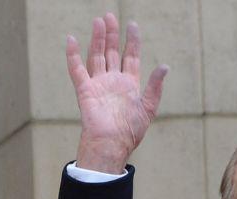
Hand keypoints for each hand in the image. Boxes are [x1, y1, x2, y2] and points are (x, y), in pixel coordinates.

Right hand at [67, 12, 168, 173]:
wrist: (111, 144)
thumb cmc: (130, 131)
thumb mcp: (149, 107)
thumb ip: (154, 86)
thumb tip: (164, 66)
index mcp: (129, 84)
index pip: (130, 56)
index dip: (132, 41)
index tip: (132, 25)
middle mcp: (113, 81)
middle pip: (111, 52)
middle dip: (112, 34)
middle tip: (110, 16)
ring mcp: (98, 84)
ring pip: (96, 56)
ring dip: (97, 39)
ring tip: (99, 22)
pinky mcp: (85, 90)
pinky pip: (77, 70)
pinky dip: (73, 55)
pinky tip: (72, 40)